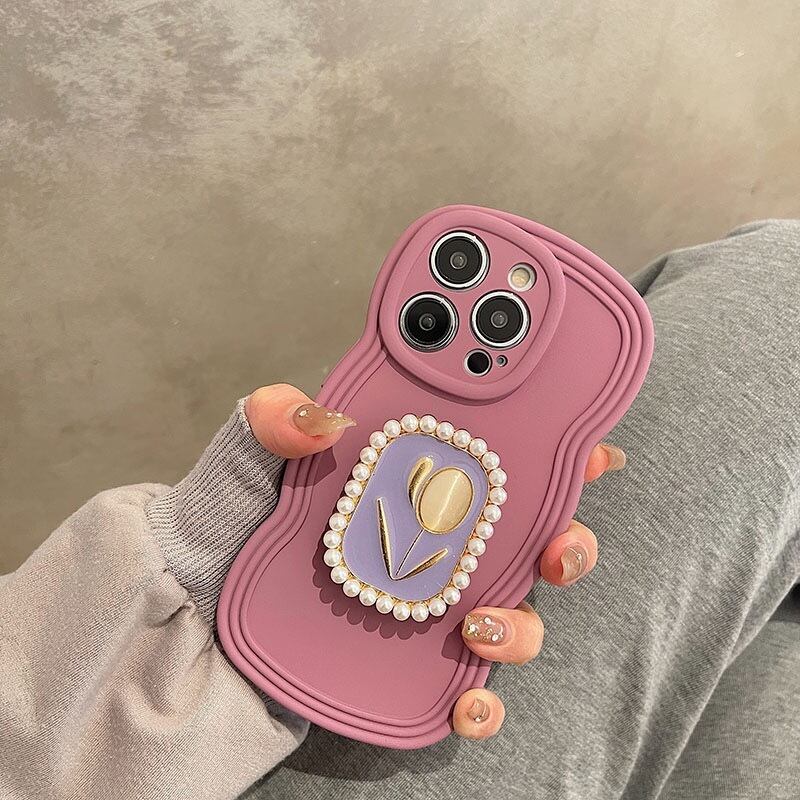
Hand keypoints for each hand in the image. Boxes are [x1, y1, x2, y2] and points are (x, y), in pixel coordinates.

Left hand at [245, 383, 625, 740]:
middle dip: (568, 543)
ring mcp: (425, 607)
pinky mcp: (408, 664)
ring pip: (512, 618)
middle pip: (528, 542)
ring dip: (523, 625)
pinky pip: (467, 691)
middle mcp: (431, 545)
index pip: (498, 462)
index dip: (556, 454)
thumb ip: (273, 425)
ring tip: (481, 624)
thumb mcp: (246, 464)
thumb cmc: (227, 526)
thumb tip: (322, 417)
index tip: (588, 453)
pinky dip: (481, 703)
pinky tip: (466, 703)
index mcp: (411, 484)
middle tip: (556, 546)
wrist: (189, 615)